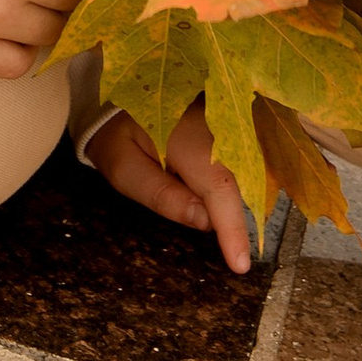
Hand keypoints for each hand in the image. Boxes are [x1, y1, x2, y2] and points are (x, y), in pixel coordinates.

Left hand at [87, 97, 255, 275]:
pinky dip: (233, 187)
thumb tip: (205, 223)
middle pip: (238, 183)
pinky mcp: (231, 126)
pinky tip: (214, 198)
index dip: (232, 228)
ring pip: (244, 174)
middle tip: (217, 243)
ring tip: (208, 215)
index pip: (219, 186)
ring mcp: (227, 123)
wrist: (121, 96)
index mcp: (187, 137)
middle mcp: (216, 126)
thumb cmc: (117, 137)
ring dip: (232, 203)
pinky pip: (241, 163)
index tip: (240, 264)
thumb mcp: (124, 169)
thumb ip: (163, 196)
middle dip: (232, 219)